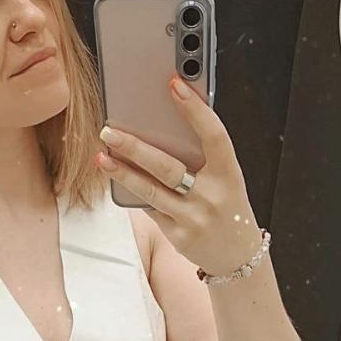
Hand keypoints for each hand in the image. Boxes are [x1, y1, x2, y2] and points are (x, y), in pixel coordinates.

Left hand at [94, 72, 262, 276]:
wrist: (237, 255)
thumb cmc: (228, 204)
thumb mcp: (227, 179)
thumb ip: (205, 156)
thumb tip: (166, 123)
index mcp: (230, 175)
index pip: (214, 136)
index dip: (195, 110)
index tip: (174, 84)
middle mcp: (213, 197)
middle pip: (169, 167)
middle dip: (135, 147)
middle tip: (110, 130)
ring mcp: (194, 219)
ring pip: (150, 191)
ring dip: (123, 172)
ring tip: (103, 156)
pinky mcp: (178, 236)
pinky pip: (149, 208)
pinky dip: (133, 191)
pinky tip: (118, 177)